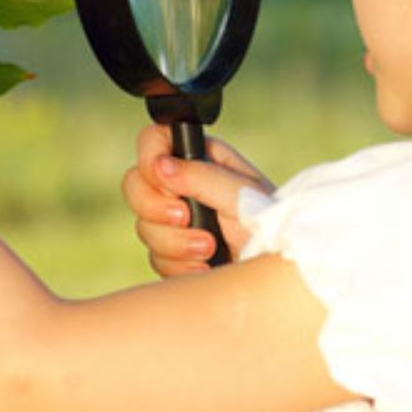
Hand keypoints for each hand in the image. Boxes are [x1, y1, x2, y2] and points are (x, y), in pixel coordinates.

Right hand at [121, 124, 274, 276]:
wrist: (276, 269)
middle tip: (185, 217)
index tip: (165, 180)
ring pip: (144, 226)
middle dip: (155, 207)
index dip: (149, 159)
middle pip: (134, 186)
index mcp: (199, 157)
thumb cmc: (271, 224)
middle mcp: (182, 184)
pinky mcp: (174, 252)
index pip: (153, 142)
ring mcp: (175, 220)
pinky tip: (205, 266)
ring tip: (209, 248)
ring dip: (175, 242)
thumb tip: (161, 166)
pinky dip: (179, 264)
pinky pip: (155, 257)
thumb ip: (202, 177)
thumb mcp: (242, 195)